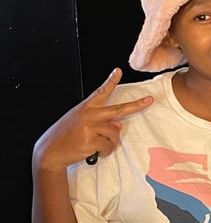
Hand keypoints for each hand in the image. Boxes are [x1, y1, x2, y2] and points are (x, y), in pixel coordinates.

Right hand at [33, 68, 153, 171]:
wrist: (50, 151)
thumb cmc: (65, 137)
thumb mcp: (80, 124)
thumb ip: (99, 122)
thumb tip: (118, 124)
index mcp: (86, 108)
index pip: (101, 92)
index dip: (111, 81)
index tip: (118, 71)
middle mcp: (89, 115)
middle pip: (119, 109)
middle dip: (137, 105)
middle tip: (149, 100)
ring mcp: (90, 126)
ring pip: (115, 133)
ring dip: (110, 143)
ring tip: (96, 146)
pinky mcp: (91, 139)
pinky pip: (109, 146)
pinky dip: (104, 152)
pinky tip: (94, 151)